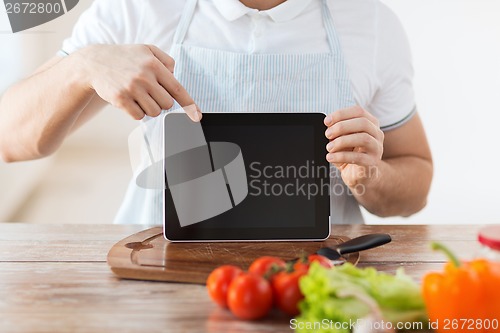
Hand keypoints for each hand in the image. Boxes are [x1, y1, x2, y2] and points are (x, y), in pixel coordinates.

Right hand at [76, 44, 201, 120]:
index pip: (178, 89)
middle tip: (149, 93)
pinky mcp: (120, 99)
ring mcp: (132, 89)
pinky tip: (129, 100)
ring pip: (154, 112)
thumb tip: (176, 77)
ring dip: (149, 108)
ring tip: (138, 96)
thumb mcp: (147, 50)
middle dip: (161, 102)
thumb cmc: (124, 57)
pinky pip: (139, 116)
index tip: (197, 116)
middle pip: (167, 104)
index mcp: (154, 64)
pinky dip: (136, 112)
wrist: (94, 63)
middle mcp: (144, 77)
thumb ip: (166, 61)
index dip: (189, 105)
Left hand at [324, 106, 383, 189]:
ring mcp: (377, 148)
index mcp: (370, 123)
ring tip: (329, 147)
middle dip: (342, 126)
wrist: (361, 174)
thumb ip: (338, 132)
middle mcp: (377, 134)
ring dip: (342, 141)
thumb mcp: (342, 139)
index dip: (341, 114)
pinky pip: (358, 158)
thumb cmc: (350, 153)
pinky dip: (342, 156)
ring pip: (363, 138)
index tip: (326, 121)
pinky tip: (331, 157)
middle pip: (363, 122)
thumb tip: (328, 128)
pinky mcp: (373, 163)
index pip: (358, 111)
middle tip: (327, 134)